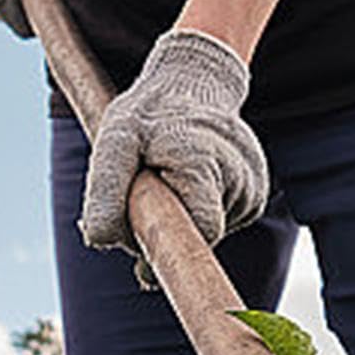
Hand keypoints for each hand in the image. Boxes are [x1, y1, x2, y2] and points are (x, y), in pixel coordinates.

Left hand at [79, 29, 269, 289]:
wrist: (194, 83)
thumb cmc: (149, 113)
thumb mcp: (115, 138)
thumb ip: (105, 188)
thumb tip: (99, 241)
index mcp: (207, 162)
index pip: (200, 230)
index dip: (170, 248)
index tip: (146, 270)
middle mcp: (241, 178)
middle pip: (201, 236)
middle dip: (167, 230)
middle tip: (144, 197)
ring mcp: (253, 189)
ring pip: (209, 232)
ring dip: (182, 219)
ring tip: (170, 179)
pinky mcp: (255, 197)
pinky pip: (221, 223)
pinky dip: (197, 213)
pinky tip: (190, 184)